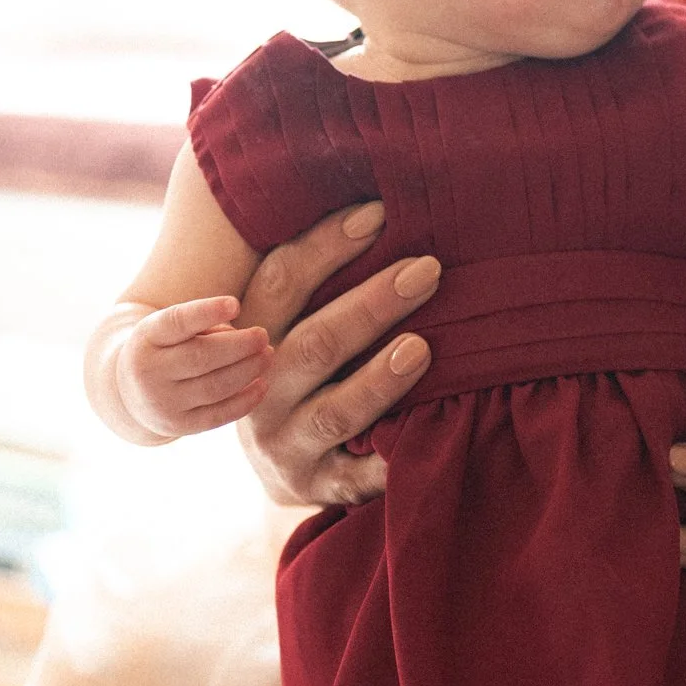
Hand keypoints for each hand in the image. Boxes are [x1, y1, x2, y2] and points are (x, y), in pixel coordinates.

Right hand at [115, 297, 272, 439]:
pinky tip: (262, 385)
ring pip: (213, 387)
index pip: (177, 322)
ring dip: (248, 370)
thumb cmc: (167, 348)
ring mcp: (162, 403)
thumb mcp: (174, 329)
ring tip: (267, 355)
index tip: (236, 304)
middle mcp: (149, 371)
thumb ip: (204, 326)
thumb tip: (243, 338)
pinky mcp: (178, 425)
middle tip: (263, 336)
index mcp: (148, 337)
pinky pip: (217, 415)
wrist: (131, 391)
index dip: (206, 312)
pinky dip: (245, 401)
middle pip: (200, 357)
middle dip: (239, 346)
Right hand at [234, 203, 440, 507]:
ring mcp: (286, 444)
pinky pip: (357, 478)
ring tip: (423, 348)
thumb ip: (324, 271)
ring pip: (334, 412)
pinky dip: (390, 459)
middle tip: (427, 270)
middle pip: (314, 344)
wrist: (282, 464)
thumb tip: (383, 197)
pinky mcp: (317, 488)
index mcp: (255, 335)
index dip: (328, 245)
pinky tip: (430, 432)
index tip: (381, 213)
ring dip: (379, 379)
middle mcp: (261, 390)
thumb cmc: (308, 366)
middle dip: (372, 305)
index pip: (282, 281)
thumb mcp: (298, 318)